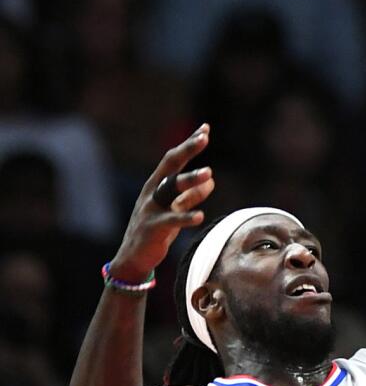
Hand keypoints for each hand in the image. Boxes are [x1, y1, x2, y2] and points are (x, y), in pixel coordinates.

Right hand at [109, 125, 215, 282]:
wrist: (134, 257)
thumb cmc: (158, 230)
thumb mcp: (175, 209)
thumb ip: (192, 195)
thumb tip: (210, 181)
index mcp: (158, 185)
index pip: (174, 159)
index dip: (189, 144)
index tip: (205, 129)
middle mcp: (153, 192)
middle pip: (170, 166)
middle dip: (186, 150)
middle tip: (204, 138)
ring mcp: (151, 209)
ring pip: (170, 189)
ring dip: (189, 179)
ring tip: (209, 172)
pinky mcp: (153, 228)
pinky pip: (171, 220)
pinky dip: (185, 218)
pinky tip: (200, 216)